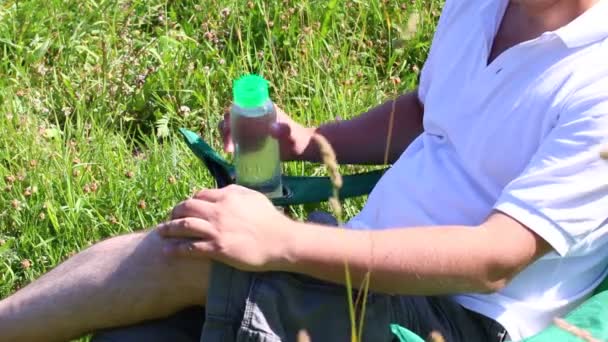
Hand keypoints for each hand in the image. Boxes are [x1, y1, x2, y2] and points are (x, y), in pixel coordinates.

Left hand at [157, 185, 292, 271]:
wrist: (280, 241)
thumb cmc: (270, 219)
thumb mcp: (254, 196)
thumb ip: (236, 191)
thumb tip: (222, 191)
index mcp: (227, 196)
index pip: (199, 195)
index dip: (190, 201)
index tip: (185, 208)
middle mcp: (218, 211)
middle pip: (186, 208)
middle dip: (174, 212)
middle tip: (169, 218)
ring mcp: (216, 230)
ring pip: (184, 226)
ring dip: (168, 229)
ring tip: (160, 232)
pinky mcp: (217, 249)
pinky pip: (190, 247)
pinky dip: (176, 248)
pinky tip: (167, 250)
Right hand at [220, 105, 313, 160]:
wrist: (302, 149)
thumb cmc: (298, 139)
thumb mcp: (292, 135)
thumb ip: (285, 130)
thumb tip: (272, 129)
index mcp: (262, 107)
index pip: (240, 104)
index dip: (230, 113)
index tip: (229, 128)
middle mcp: (254, 113)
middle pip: (232, 115)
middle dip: (225, 128)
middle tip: (228, 146)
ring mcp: (252, 125)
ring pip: (232, 125)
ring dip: (225, 135)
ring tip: (229, 150)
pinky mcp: (251, 136)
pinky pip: (236, 136)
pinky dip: (230, 141)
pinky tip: (231, 153)